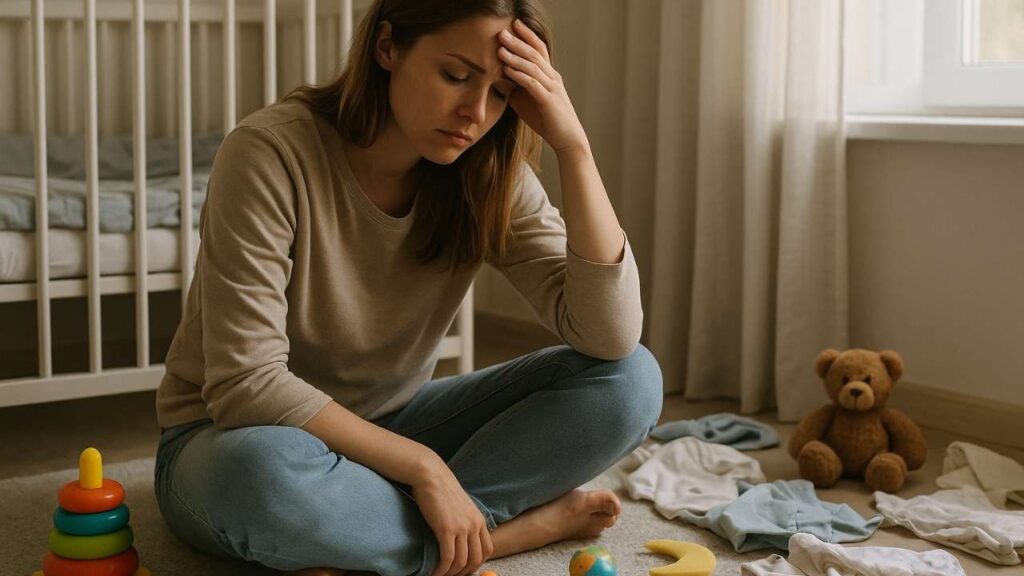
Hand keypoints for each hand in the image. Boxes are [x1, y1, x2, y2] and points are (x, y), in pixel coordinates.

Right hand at [412, 455, 492, 575]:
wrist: (431, 476)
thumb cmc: (442, 490)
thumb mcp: (462, 506)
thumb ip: (466, 521)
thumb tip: (462, 539)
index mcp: (479, 520)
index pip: (487, 550)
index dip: (476, 564)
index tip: (465, 569)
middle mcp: (474, 525)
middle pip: (476, 559)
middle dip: (464, 573)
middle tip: (452, 575)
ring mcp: (461, 528)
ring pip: (461, 562)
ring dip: (451, 573)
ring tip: (441, 575)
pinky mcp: (446, 529)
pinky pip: (447, 558)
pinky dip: (441, 570)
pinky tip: (434, 573)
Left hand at [498, 19, 587, 154]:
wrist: (568, 139)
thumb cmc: (548, 121)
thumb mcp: (529, 101)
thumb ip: (518, 88)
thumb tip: (499, 80)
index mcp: (550, 75)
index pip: (539, 49)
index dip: (527, 35)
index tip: (514, 24)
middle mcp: (553, 77)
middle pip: (535, 53)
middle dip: (518, 41)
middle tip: (502, 31)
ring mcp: (552, 88)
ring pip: (533, 66)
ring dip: (515, 56)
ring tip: (500, 48)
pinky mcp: (548, 100)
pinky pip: (532, 83)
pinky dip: (519, 75)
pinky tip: (507, 70)